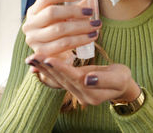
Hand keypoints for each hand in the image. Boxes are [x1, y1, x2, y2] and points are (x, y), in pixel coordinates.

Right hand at [22, 0, 101, 87]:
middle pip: (52, 13)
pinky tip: (91, 37)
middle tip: (91, 11)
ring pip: (59, 29)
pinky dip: (80, 40)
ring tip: (96, 25)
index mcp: (33, 11)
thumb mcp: (63, 18)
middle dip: (74, 11)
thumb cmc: (59, 32)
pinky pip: (63, 44)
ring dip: (81, 26)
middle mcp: (29, 25)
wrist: (54, 56)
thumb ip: (75, 8)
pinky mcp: (42, 53)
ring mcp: (33, 40)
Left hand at [25, 54, 140, 104]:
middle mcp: (81, 95)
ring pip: (57, 78)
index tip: (49, 59)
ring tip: (30, 58)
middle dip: (47, 67)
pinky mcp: (73, 86)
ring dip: (43, 68)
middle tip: (32, 56)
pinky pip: (58, 78)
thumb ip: (104, 79)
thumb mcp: (119, 78)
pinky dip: (47, 70)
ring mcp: (76, 92)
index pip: (74, 78)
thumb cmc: (122, 79)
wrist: (122, 87)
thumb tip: (87, 79)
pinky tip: (37, 63)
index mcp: (92, 93)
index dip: (61, 68)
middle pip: (62, 79)